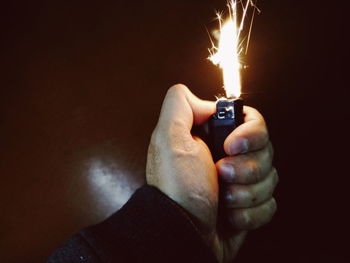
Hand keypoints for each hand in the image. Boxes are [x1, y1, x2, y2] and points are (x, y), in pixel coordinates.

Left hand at [146, 84, 277, 261]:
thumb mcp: (169, 138)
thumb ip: (179, 105)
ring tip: (221, 199)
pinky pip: (270, 204)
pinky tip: (228, 215)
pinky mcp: (249, 206)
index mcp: (213, 138)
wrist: (181, 233)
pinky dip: (249, 213)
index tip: (232, 146)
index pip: (253, 121)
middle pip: (266, 150)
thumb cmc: (176, 187)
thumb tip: (204, 101)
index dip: (251, 133)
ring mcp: (241, 183)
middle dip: (245, 168)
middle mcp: (228, 157)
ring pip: (271, 178)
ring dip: (245, 193)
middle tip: (221, 174)